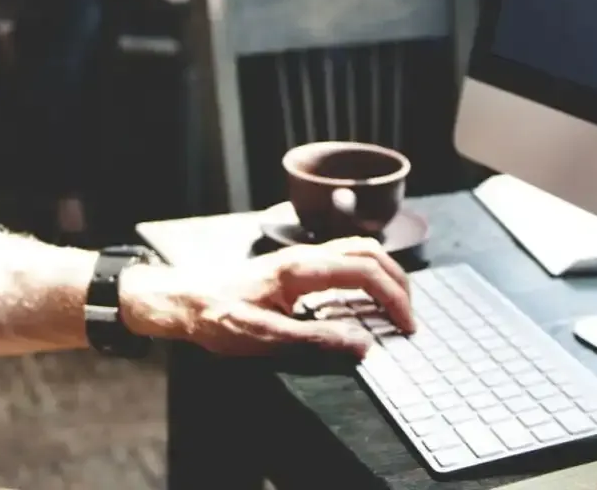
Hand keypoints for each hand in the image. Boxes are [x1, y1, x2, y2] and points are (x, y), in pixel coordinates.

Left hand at [119, 238, 414, 357]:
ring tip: (397, 308)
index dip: (394, 298)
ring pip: (358, 252)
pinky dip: (367, 276)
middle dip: (398, 284)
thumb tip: (362, 345)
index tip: (407, 326)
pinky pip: (344, 261)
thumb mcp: (265, 338)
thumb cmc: (218, 317)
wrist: (185, 300)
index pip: (365, 271)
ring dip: (385, 276)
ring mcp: (302, 259)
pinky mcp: (297, 268)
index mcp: (302, 269)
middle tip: (410, 320)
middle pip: (370, 254)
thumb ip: (315, 340)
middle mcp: (306, 257)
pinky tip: (367, 301)